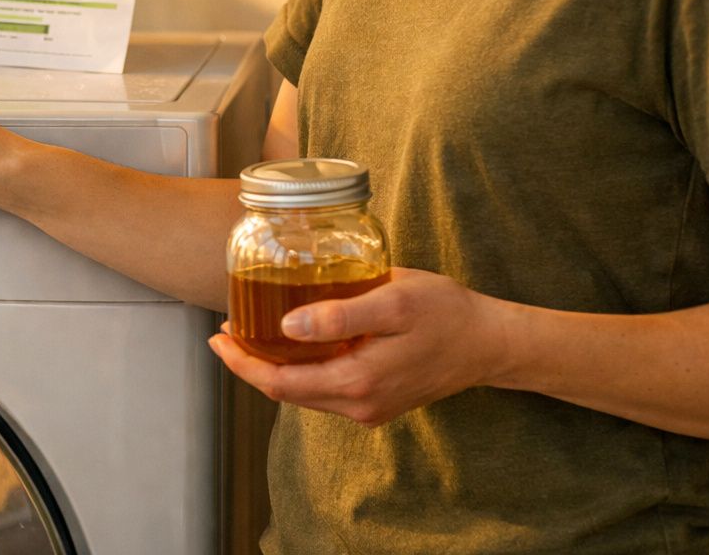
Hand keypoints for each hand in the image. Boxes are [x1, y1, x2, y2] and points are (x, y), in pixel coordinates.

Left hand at [208, 268, 511, 426]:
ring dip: (274, 367)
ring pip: (304, 393)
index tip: (219, 337)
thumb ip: (340, 314)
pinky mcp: (378, 401)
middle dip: (250, 364)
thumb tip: (288, 324)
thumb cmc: (445, 313)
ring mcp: (369, 407)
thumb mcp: (392, 301)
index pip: (279, 382)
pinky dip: (301, 369)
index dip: (242, 362)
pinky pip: (326, 389)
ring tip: (252, 334)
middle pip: (286, 392)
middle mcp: (359, 404)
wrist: (490, 342)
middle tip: (226, 331)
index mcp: (357, 382)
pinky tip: (294, 343)